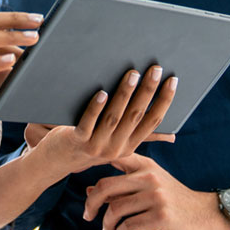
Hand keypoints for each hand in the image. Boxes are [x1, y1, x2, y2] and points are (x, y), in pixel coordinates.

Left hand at [33, 65, 176, 175]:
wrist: (57, 160)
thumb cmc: (90, 144)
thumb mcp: (118, 142)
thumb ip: (139, 133)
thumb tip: (172, 135)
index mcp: (130, 145)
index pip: (152, 121)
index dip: (164, 101)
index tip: (172, 80)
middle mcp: (116, 148)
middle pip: (135, 116)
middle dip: (147, 91)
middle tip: (155, 68)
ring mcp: (97, 145)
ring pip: (114, 118)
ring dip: (124, 94)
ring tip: (132, 74)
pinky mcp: (77, 141)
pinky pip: (88, 123)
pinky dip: (96, 108)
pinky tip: (102, 92)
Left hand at [82, 154, 229, 229]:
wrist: (205, 216)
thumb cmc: (173, 200)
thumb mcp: (149, 186)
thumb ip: (121, 186)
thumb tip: (89, 191)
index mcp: (145, 165)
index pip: (113, 158)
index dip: (92, 163)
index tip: (81, 176)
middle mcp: (149, 177)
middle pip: (106, 186)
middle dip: (91, 203)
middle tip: (88, 215)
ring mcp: (156, 197)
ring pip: (115, 208)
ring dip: (107, 223)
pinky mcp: (161, 217)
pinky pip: (129, 225)